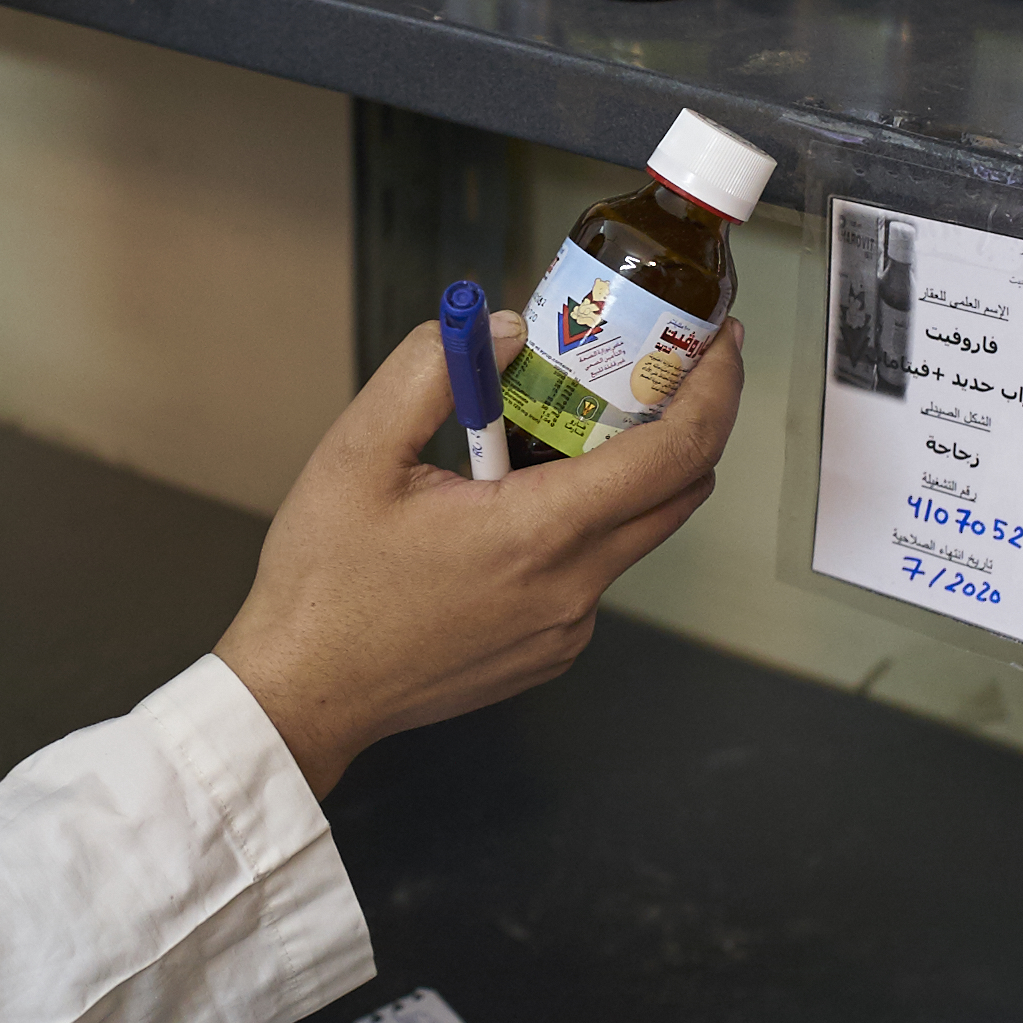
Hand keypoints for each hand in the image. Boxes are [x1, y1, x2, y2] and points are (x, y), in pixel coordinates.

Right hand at [216, 308, 743, 796]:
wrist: (304, 692)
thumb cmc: (324, 581)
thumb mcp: (357, 451)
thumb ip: (432, 373)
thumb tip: (505, 331)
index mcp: (537, 531)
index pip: (674, 452)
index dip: (712, 388)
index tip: (718, 343)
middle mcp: (572, 587)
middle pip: (679, 492)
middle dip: (685, 419)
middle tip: (654, 365)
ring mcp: (567, 628)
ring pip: (634, 533)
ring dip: (621, 472)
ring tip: (551, 429)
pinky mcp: (552, 651)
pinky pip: (592, 573)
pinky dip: (579, 525)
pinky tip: (510, 505)